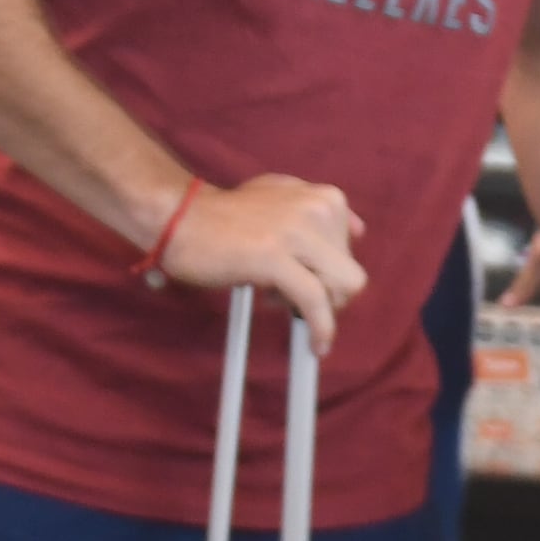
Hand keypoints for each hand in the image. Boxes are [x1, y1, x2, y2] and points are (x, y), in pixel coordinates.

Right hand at [158, 174, 363, 337]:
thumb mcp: (281, 196)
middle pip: (351, 276)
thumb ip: (317, 211)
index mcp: (323, 198)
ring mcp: (297, 232)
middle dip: (326, 295)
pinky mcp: (275, 257)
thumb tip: (358, 231)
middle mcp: (316, 209)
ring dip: (320, 309)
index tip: (303, 280)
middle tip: (289, 295)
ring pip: (342, 289)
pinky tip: (315, 344)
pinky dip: (320, 328)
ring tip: (281, 302)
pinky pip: (315, 302)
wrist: (181, 218)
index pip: (351, 254)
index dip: (327, 275)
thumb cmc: (226, 216)